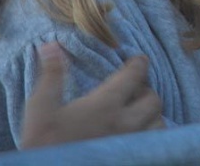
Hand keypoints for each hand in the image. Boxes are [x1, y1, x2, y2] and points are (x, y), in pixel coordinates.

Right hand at [22, 43, 163, 147]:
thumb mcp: (40, 109)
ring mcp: (133, 144)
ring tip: (137, 112)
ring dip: (152, 113)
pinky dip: (153, 134)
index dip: (139, 64)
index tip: (138, 60)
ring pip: (159, 122)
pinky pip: (156, 144)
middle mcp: (126, 123)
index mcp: (106, 105)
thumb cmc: (45, 145)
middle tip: (133, 89)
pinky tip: (140, 134)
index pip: (134, 75)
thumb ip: (51, 76)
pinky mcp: (135, 158)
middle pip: (153, 99)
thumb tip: (51, 44)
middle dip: (146, 89)